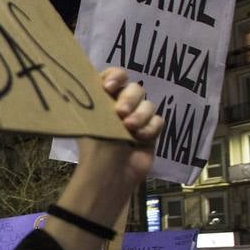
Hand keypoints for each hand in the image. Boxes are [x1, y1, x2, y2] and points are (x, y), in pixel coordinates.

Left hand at [76, 68, 162, 189]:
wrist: (111, 173)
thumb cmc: (95, 146)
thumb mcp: (90, 120)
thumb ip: (95, 98)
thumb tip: (92, 80)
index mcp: (102, 100)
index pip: (112, 76)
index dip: (115, 76)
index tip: (109, 87)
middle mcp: (119, 106)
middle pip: (134, 88)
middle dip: (129, 98)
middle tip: (120, 112)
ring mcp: (137, 119)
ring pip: (148, 104)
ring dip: (140, 115)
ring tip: (129, 129)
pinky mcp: (151, 132)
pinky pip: (158, 120)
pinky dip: (150, 128)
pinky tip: (140, 139)